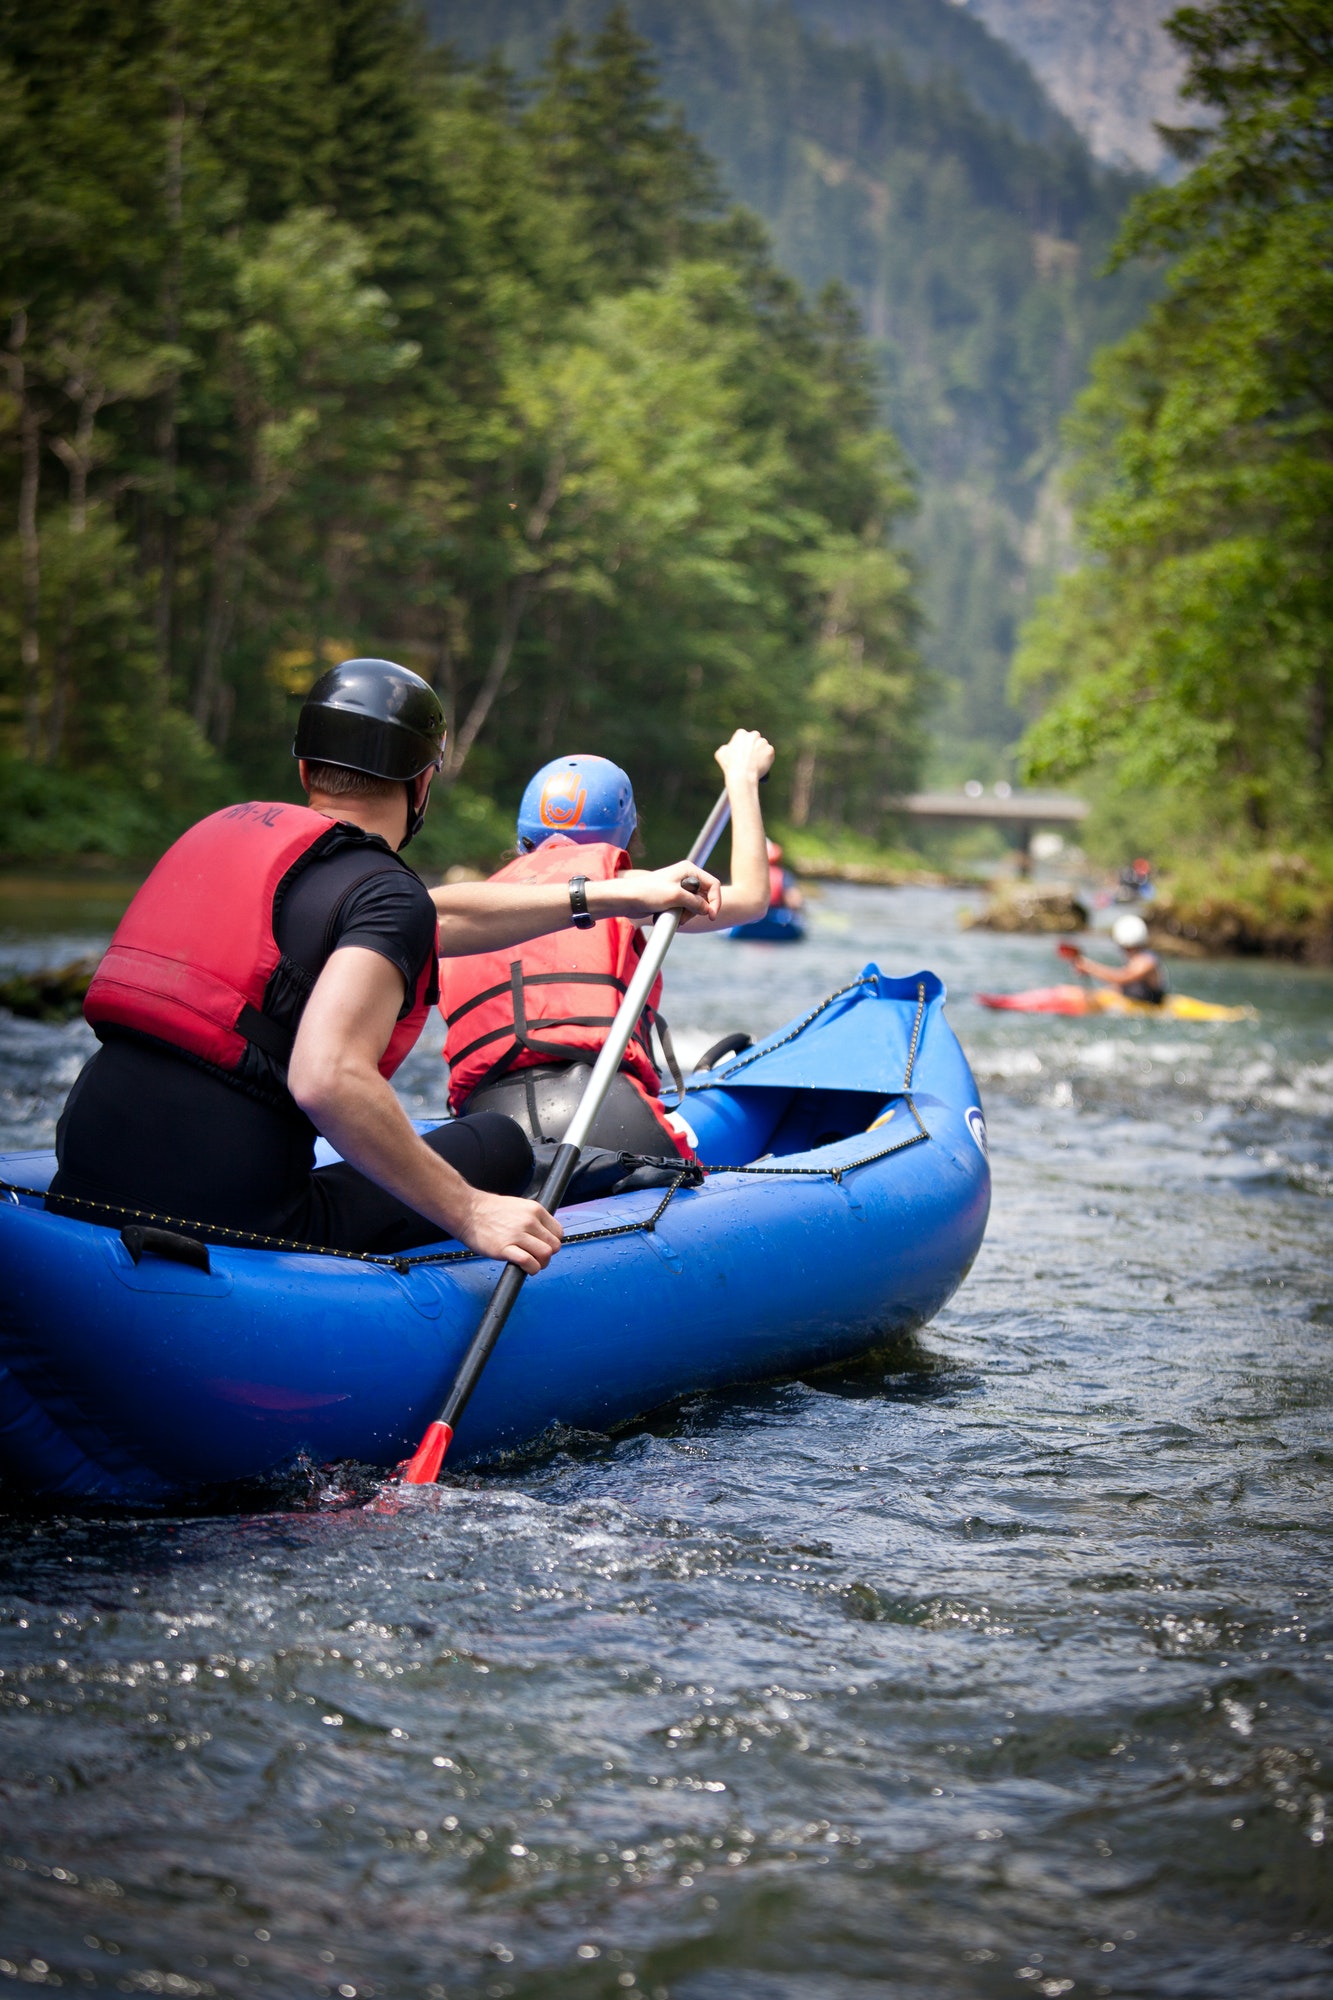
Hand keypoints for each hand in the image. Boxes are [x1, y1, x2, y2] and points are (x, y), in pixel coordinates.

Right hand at [459, 1192, 563, 1273]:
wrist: (467, 1211)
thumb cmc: (489, 1210)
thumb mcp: (519, 1206)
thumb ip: (533, 1219)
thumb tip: (544, 1235)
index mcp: (535, 1210)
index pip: (558, 1232)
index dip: (552, 1243)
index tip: (543, 1246)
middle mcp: (529, 1221)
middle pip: (554, 1246)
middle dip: (547, 1256)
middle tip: (537, 1258)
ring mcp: (517, 1235)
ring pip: (545, 1255)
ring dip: (540, 1264)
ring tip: (531, 1264)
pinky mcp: (504, 1248)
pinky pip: (528, 1262)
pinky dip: (530, 1269)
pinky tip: (524, 1268)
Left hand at [591, 861, 721, 922]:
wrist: (627, 899)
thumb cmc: (648, 892)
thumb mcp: (676, 897)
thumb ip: (696, 903)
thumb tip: (708, 910)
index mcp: (688, 870)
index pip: (712, 884)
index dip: (715, 900)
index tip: (711, 915)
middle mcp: (685, 877)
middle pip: (704, 896)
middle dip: (697, 910)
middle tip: (685, 917)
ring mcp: (678, 888)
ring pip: (694, 905)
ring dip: (688, 914)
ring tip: (675, 917)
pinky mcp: (672, 898)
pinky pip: (684, 909)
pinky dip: (680, 915)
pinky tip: (669, 916)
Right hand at [714, 727, 774, 787]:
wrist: (742, 776)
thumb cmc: (730, 766)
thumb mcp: (721, 754)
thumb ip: (725, 748)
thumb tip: (728, 748)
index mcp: (741, 734)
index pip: (743, 736)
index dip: (743, 745)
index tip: (743, 752)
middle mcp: (753, 735)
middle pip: (755, 739)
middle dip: (753, 746)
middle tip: (751, 757)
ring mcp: (763, 742)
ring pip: (763, 746)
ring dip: (760, 752)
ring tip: (755, 764)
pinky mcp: (770, 750)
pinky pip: (769, 754)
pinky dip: (767, 759)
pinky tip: (761, 766)